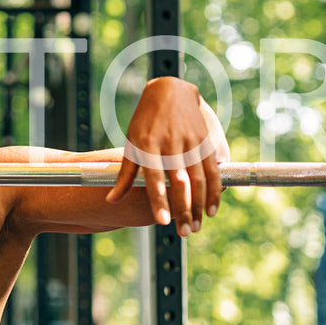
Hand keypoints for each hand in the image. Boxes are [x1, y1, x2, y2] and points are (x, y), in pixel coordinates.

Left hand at [105, 76, 226, 235]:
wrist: (170, 91)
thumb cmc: (145, 123)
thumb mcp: (131, 144)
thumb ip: (125, 175)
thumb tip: (111, 200)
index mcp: (148, 145)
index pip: (154, 177)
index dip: (159, 200)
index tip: (163, 221)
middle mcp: (170, 143)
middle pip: (180, 182)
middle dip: (184, 209)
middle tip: (185, 233)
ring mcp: (190, 142)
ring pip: (199, 179)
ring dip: (200, 205)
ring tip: (197, 226)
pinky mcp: (205, 141)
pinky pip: (213, 170)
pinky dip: (215, 191)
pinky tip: (212, 209)